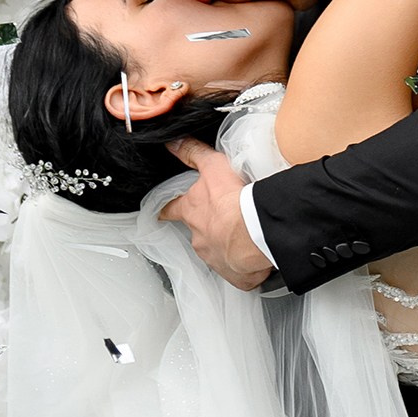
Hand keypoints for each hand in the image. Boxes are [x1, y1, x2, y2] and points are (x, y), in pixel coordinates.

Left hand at [158, 142, 272, 290]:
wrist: (255, 233)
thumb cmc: (234, 201)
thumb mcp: (213, 167)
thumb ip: (193, 153)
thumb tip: (174, 142)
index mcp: (192, 211)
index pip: (171, 209)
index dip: (167, 209)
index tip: (162, 212)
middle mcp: (198, 236)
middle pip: (196, 231)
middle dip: (205, 227)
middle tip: (220, 222)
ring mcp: (214, 257)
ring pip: (217, 251)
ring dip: (226, 245)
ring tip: (242, 237)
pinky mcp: (233, 274)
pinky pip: (237, 270)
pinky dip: (243, 265)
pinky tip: (253, 257)